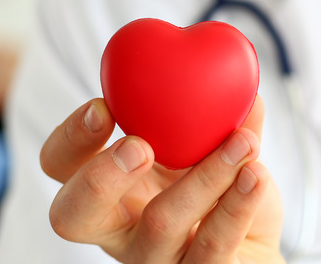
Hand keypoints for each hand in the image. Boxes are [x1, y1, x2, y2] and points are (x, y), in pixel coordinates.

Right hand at [40, 96, 284, 263]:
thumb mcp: (216, 148)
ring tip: (242, 142)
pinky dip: (238, 203)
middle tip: (139, 146)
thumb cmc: (225, 194)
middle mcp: (122, 228)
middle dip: (97, 178)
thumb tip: (236, 75)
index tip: (104, 106)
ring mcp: (158, 258)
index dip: (70, 138)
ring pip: (160, 225)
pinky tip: (256, 174)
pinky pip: (214, 244)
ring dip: (204, 176)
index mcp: (113, 189)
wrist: (260, 247)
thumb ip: (219, 115)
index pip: (60, 165)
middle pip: (73, 216)